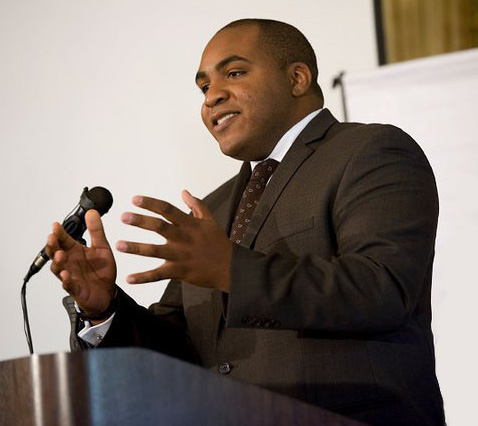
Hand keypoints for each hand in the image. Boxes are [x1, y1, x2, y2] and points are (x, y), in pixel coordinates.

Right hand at [46, 210, 116, 315]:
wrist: (108, 292)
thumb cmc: (101, 270)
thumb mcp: (102, 247)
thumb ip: (96, 230)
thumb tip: (92, 212)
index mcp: (75, 251)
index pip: (63, 239)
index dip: (59, 233)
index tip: (56, 225)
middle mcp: (69, 262)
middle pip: (55, 252)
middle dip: (53, 245)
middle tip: (52, 237)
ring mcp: (70, 275)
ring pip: (58, 268)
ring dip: (57, 262)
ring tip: (60, 255)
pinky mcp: (75, 289)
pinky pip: (68, 285)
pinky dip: (66, 280)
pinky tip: (66, 275)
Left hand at [116, 190, 232, 291]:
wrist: (231, 267)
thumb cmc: (219, 243)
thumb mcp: (210, 220)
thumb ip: (197, 205)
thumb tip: (184, 192)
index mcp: (190, 224)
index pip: (167, 210)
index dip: (151, 203)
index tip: (135, 199)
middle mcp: (183, 238)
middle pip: (159, 227)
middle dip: (140, 221)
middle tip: (123, 216)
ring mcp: (180, 256)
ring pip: (155, 251)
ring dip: (136, 248)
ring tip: (118, 245)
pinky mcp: (179, 271)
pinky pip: (158, 275)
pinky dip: (143, 278)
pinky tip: (129, 279)